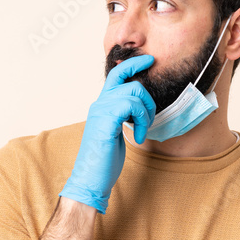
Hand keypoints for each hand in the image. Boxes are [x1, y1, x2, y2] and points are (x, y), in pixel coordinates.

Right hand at [59, 55, 155, 213]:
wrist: (90, 179)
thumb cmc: (104, 159)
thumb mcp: (116, 132)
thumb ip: (123, 116)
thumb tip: (139, 108)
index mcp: (102, 105)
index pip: (116, 74)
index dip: (133, 64)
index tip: (149, 60)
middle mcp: (99, 104)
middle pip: (128, 80)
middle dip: (147, 96)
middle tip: (148, 118)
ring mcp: (101, 111)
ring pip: (134, 92)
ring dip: (146, 113)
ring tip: (142, 131)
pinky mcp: (106, 121)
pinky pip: (130, 105)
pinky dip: (141, 121)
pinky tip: (139, 137)